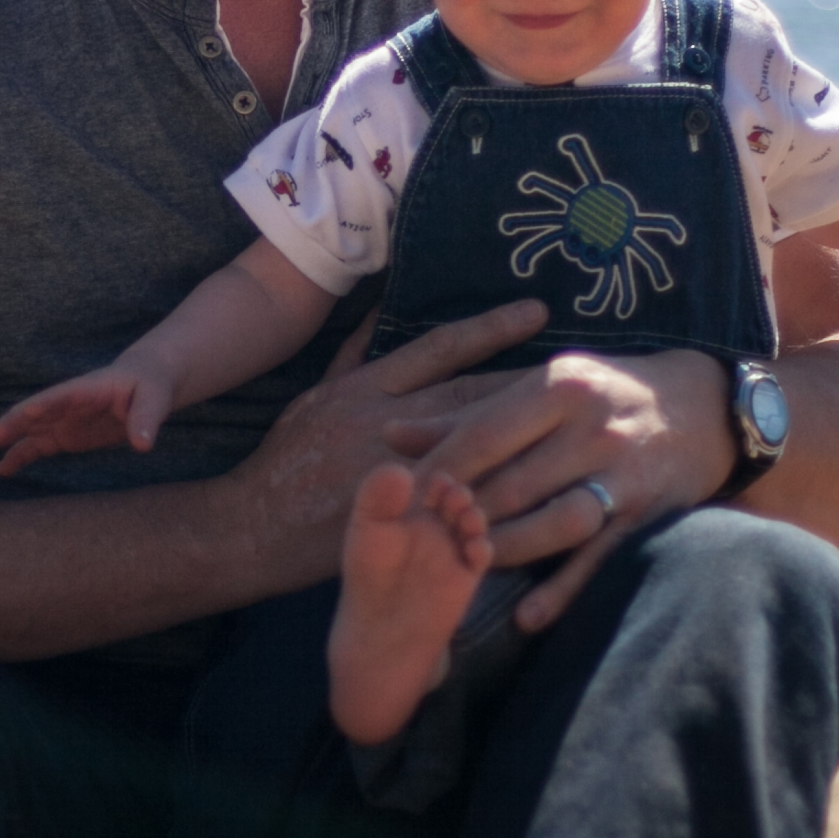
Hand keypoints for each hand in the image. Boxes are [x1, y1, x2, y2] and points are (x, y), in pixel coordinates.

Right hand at [0, 367, 171, 476]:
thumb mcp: (155, 399)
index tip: (26, 414)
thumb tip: (143, 445)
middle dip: (9, 426)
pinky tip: (2, 469)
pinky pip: (36, 446)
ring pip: (26, 430)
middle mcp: (66, 404)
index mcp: (86, 390)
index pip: (61, 396)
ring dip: (3, 440)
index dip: (44, 405)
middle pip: (31, 413)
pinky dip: (19, 456)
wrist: (145, 383)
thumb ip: (146, 419)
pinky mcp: (65, 435)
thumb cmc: (151, 386)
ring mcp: (62, 419)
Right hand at [224, 300, 550, 578]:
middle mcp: (388, 423)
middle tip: (583, 370)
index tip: (538, 312)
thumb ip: (353, 354)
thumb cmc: (284, 460)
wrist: (254, 528)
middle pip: (473, 396)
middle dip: (529, 384)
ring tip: (578, 430)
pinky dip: (505, 499)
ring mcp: (399, 474)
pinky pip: (463, 508)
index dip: (491, 328)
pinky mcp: (405, 520)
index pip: (440, 348)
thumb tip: (378, 309)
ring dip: (528, 440)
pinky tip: (548, 497)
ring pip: (477, 452)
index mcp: (368, 388)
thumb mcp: (314, 395)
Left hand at [399, 346, 736, 632]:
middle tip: (419, 544)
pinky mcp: (650, 516)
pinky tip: (528, 617)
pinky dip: (565, 590)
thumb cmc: (606, 394)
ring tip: (465, 568)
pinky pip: (601, 559)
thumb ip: (470, 412)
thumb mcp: (544, 387)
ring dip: (505, 551)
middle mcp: (594, 429)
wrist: (708, 407)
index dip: (437, 470)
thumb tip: (393, 434)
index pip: (483, 434)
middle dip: (461, 517)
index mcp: (560, 386)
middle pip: (512, 483)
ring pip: (553, 524)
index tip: (399, 498)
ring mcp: (625, 476)